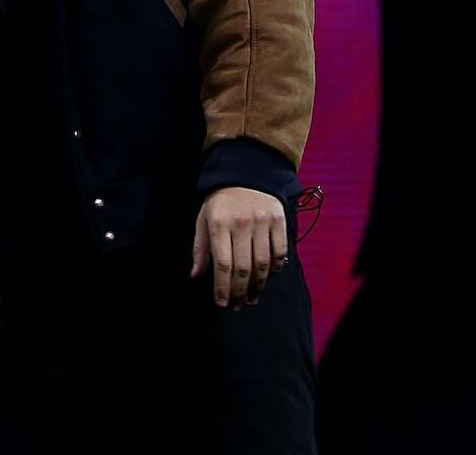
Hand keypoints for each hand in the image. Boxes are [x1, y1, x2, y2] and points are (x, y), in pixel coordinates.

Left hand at [191, 185, 289, 308]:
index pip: (222, 263)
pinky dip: (275, 269)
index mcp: (219, 223)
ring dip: (258, 286)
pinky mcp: (279, 220)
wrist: (246, 170)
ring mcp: (262, 221)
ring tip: (251, 298)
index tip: (222, 303)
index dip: (222, 287)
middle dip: (239, 291)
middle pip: (243, 267)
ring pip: (263, 263)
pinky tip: (267, 278)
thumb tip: (196, 275)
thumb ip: (200, 248)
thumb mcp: (203, 218)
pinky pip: (279, 252)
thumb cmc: (220, 200)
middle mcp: (242, 223)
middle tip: (237, 305)